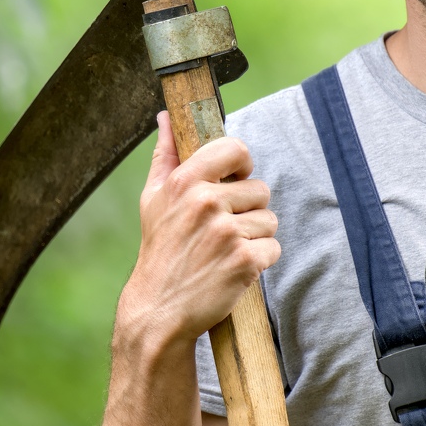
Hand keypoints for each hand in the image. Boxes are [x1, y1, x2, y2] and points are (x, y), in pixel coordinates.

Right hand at [116, 112, 280, 353]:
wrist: (159, 309)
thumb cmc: (159, 250)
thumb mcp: (153, 198)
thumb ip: (165, 155)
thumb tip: (166, 116)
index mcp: (184, 182)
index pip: (235, 149)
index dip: (242, 165)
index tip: (235, 181)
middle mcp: (205, 202)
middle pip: (259, 190)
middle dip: (248, 210)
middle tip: (221, 231)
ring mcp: (226, 232)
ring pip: (269, 221)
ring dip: (255, 237)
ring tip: (226, 251)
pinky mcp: (244, 261)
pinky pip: (272, 249)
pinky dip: (259, 261)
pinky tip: (234, 269)